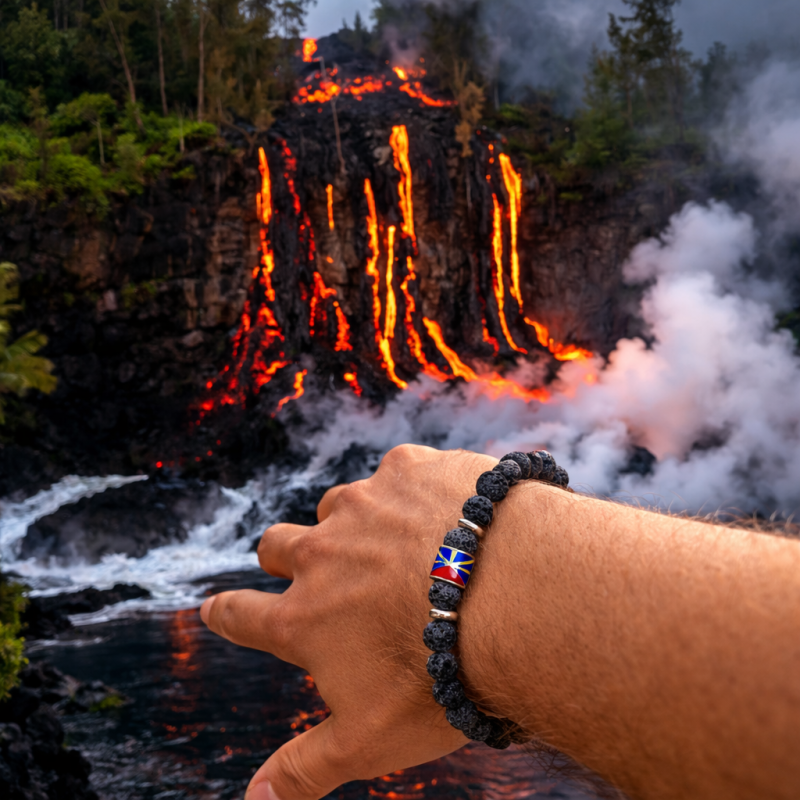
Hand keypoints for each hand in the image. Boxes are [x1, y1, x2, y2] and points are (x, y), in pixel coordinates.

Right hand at [200, 444, 498, 799]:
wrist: (517, 598)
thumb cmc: (443, 678)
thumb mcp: (369, 739)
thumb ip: (303, 770)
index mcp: (305, 617)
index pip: (242, 613)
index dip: (226, 612)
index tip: (214, 607)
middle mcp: (323, 552)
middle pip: (276, 544)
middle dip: (281, 556)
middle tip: (301, 565)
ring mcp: (365, 503)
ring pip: (335, 506)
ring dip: (350, 524)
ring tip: (391, 544)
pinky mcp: (409, 468)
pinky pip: (395, 473)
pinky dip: (411, 492)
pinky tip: (444, 510)